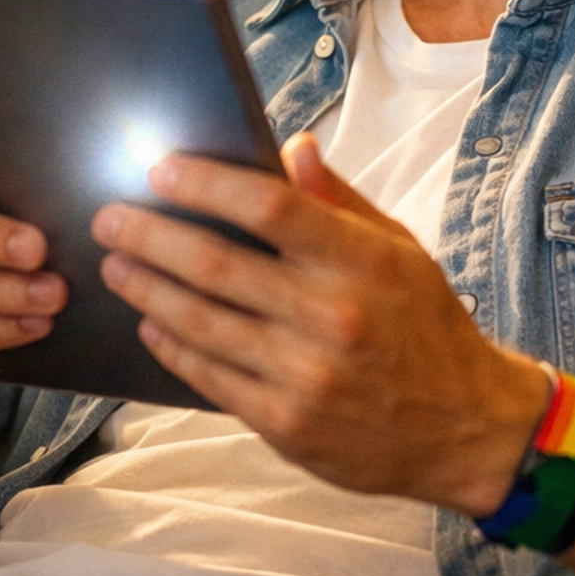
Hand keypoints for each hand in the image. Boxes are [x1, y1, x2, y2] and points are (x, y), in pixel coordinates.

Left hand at [91, 131, 547, 512]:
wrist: (465, 429)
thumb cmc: (427, 326)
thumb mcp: (399, 251)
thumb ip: (340, 201)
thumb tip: (292, 146)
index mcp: (362, 262)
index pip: (269, 207)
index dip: (206, 184)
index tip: (160, 169)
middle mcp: (332, 316)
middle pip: (217, 265)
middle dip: (149, 236)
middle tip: (110, 218)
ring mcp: (306, 374)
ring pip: (201, 323)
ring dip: (147, 290)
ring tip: (116, 265)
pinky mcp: (286, 422)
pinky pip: (209, 376)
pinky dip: (172, 345)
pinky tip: (151, 321)